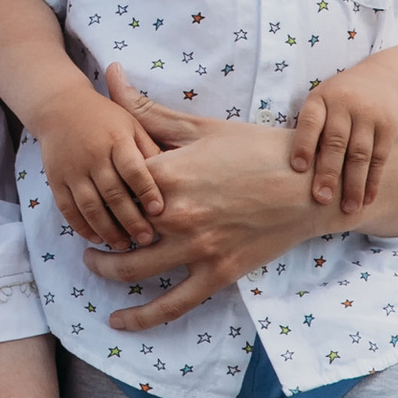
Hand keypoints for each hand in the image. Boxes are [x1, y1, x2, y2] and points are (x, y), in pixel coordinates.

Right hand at [31, 78, 167, 245]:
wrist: (59, 106)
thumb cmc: (105, 119)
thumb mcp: (131, 124)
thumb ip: (149, 149)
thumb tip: (171, 179)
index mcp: (116, 138)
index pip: (133, 169)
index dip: (146, 191)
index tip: (159, 212)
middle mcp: (93, 155)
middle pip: (113, 193)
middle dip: (130, 220)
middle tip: (146, 239)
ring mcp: (71, 169)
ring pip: (90, 206)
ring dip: (107, 229)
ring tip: (124, 245)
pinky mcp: (55, 179)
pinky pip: (67, 208)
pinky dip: (82, 226)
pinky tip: (96, 238)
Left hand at [81, 84, 319, 330]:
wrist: (311, 186)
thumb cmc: (257, 149)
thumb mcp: (201, 126)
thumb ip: (149, 110)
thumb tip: (112, 76)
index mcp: (169, 174)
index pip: (112, 185)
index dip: (96, 187)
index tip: (88, 186)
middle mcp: (177, 215)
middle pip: (115, 229)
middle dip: (94, 229)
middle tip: (86, 226)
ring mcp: (197, 248)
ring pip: (133, 268)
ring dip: (105, 268)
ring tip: (94, 261)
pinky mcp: (218, 273)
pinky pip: (173, 304)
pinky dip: (142, 317)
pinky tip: (119, 322)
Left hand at [289, 56, 397, 215]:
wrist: (384, 80)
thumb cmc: (340, 100)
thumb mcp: (322, 102)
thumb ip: (310, 129)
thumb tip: (292, 172)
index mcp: (321, 99)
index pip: (311, 122)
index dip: (304, 144)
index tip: (298, 169)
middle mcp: (345, 106)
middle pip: (336, 142)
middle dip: (328, 172)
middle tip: (321, 198)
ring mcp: (368, 116)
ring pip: (360, 154)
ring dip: (354, 185)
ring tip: (348, 209)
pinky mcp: (388, 128)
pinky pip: (379, 158)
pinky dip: (373, 181)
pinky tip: (367, 200)